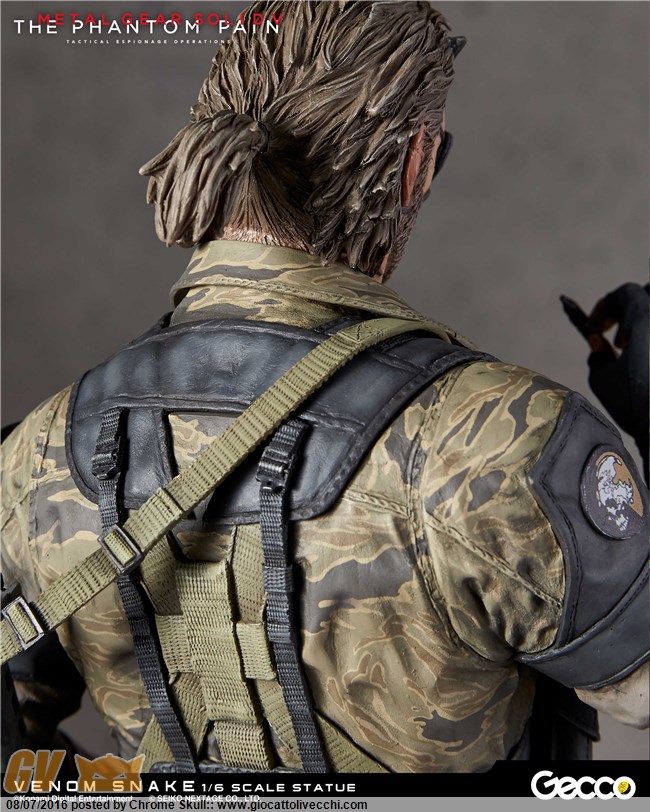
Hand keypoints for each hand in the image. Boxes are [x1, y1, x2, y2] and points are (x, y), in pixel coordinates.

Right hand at [582, 283, 647, 477]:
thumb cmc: (634, 403)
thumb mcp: (602, 377)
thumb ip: (596, 353)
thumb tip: (598, 343)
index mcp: (645, 321)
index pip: (625, 292)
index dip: (605, 305)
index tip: (596, 327)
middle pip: (646, 299)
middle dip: (626, 313)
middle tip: (617, 340)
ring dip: (641, 325)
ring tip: (632, 351)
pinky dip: (648, 342)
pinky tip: (644, 366)